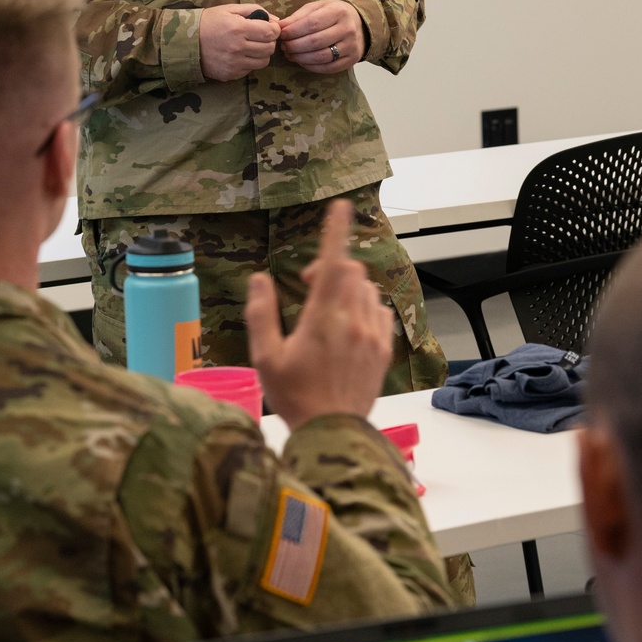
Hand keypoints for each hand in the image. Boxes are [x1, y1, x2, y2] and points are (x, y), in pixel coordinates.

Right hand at [199, 4, 280, 81]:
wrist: (185, 42)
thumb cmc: (209, 22)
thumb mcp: (230, 9)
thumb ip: (255, 10)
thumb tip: (276, 20)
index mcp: (238, 29)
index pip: (271, 33)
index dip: (274, 29)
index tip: (269, 28)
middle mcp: (238, 48)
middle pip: (269, 49)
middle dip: (268, 41)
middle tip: (260, 37)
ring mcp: (234, 63)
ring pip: (263, 62)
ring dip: (261, 53)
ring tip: (251, 46)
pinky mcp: (230, 74)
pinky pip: (250, 70)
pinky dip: (249, 62)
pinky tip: (239, 55)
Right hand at [244, 198, 392, 429]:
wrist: (332, 433)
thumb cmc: (294, 396)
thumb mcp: (265, 358)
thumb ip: (260, 314)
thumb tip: (258, 279)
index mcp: (323, 318)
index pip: (333, 263)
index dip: (337, 231)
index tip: (341, 207)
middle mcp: (354, 321)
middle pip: (353, 270)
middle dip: (332, 266)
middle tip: (309, 285)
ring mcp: (373, 335)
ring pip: (368, 289)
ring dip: (349, 287)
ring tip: (328, 308)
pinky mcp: (384, 350)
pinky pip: (379, 312)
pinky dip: (365, 306)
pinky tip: (349, 325)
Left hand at [278, 0, 364, 72]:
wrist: (360, 24)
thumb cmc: (332, 14)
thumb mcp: (317, 8)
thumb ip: (298, 17)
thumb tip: (279, 26)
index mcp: (338, 12)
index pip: (312, 23)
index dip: (294, 31)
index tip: (282, 34)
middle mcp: (347, 29)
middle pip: (315, 42)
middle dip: (295, 46)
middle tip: (284, 46)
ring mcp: (351, 46)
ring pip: (321, 57)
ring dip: (301, 58)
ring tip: (290, 54)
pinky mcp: (352, 59)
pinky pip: (328, 68)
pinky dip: (311, 67)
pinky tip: (302, 61)